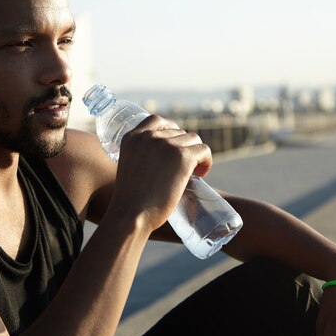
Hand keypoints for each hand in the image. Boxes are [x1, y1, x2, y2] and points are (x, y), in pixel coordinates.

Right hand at [111, 115, 211, 230]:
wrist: (132, 215)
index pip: (157, 120)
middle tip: (184, 168)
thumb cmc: (130, 201)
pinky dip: (206, 161)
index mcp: (132, 137)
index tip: (175, 145)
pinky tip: (201, 174)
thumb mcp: (129, 168)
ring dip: (195, 154)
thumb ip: (141, 156)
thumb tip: (165, 158)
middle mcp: (149, 136)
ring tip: (193, 171)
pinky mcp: (182, 157)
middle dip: (183, 148)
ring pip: (193, 139)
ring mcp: (166, 145)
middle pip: (179, 132)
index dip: (170, 129)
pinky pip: (204, 150)